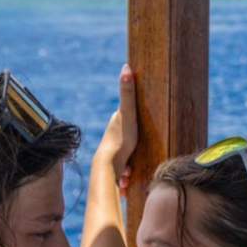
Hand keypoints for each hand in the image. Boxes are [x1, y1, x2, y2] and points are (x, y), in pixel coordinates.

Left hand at [95, 63, 137, 195]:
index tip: (139, 114)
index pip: (128, 113)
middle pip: (129, 134)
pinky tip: (127, 179)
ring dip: (131, 162)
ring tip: (131, 169)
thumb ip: (127, 93)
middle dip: (135, 142)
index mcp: (117, 122)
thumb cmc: (120, 139)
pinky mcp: (115, 167)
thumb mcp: (127, 114)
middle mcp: (113, 135)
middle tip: (138, 148)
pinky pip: (125, 169)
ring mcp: (113, 151)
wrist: (107, 168)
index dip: (135, 114)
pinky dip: (127, 172)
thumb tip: (125, 67)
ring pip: (128, 154)